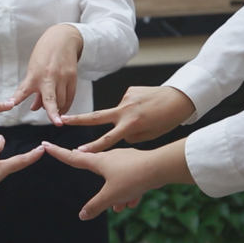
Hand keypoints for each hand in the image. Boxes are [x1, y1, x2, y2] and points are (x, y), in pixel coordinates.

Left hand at [10, 24, 82, 125]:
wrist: (62, 39)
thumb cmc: (44, 54)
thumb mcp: (34, 69)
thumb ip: (35, 90)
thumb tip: (36, 108)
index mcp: (34, 75)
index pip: (23, 90)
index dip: (16, 98)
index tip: (9, 105)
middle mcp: (48, 77)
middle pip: (51, 99)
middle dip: (53, 112)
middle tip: (57, 122)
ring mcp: (62, 78)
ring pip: (62, 101)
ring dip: (57, 110)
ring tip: (54, 113)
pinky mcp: (73, 77)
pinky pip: (70, 97)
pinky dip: (66, 105)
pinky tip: (62, 109)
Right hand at [42, 139, 192, 219]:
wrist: (160, 167)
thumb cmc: (133, 178)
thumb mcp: (111, 196)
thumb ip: (96, 206)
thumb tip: (83, 215)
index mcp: (98, 162)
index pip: (72, 157)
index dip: (58, 153)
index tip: (46, 145)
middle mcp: (109, 158)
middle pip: (94, 169)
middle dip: (94, 182)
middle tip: (82, 171)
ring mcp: (124, 159)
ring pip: (114, 179)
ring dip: (116, 193)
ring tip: (123, 206)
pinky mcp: (137, 164)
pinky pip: (128, 179)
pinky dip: (129, 191)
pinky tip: (134, 201)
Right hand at [62, 86, 195, 152]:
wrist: (180, 97)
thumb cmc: (167, 120)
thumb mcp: (149, 136)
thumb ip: (130, 136)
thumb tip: (118, 133)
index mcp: (131, 125)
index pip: (107, 139)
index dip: (92, 147)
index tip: (78, 151)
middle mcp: (125, 110)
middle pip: (95, 117)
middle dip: (78, 119)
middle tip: (63, 119)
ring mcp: (126, 98)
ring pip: (118, 112)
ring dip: (126, 116)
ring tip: (147, 115)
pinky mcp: (129, 90)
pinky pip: (126, 104)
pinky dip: (133, 107)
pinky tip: (146, 106)